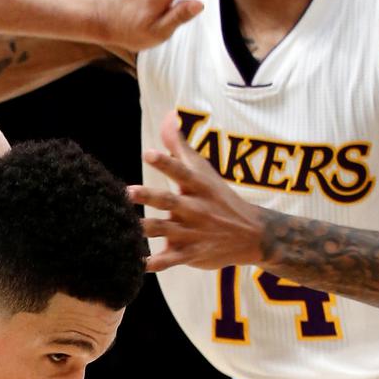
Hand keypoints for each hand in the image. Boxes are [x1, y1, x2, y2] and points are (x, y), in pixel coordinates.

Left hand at [130, 111, 266, 271]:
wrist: (252, 235)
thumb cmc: (218, 196)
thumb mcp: (203, 170)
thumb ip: (179, 145)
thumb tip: (169, 114)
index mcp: (197, 187)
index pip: (181, 171)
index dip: (166, 162)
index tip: (149, 153)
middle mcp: (194, 209)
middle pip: (169, 201)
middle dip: (149, 197)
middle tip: (128, 191)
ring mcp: (192, 233)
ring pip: (165, 230)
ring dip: (145, 230)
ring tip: (126, 228)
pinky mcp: (190, 254)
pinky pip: (170, 260)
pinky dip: (154, 264)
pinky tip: (137, 265)